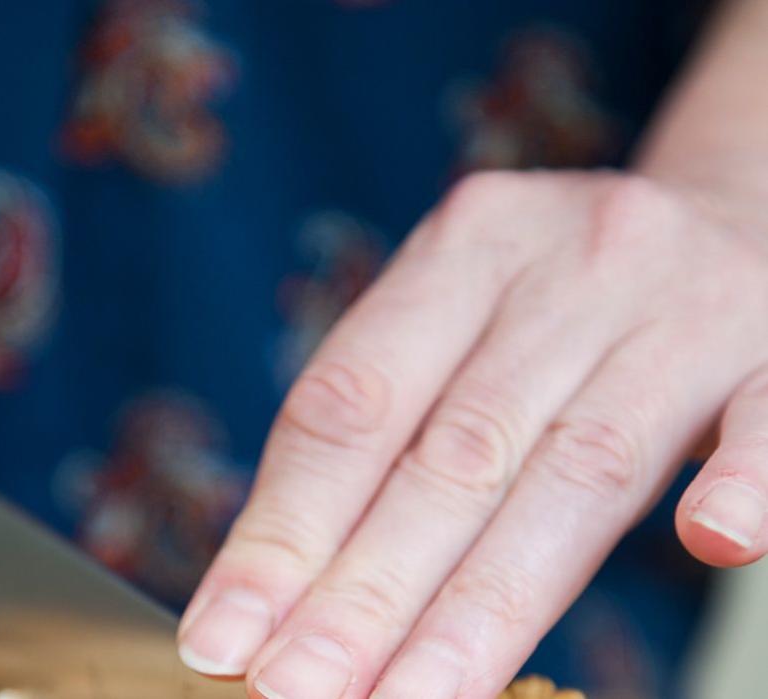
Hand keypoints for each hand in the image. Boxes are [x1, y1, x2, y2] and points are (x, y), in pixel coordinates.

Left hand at [180, 170, 767, 696]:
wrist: (741, 211)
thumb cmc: (566, 296)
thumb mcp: (464, 316)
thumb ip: (384, 426)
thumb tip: (272, 586)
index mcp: (463, 248)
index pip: (351, 406)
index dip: (284, 530)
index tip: (224, 638)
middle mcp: (568, 266)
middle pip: (451, 453)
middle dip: (363, 591)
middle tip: (294, 692)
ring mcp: (684, 306)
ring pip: (578, 467)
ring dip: (487, 603)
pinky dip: (745, 478)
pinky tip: (709, 543)